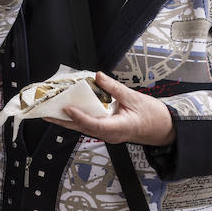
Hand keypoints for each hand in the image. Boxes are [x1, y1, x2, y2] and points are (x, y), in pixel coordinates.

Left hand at [45, 71, 173, 146]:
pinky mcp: (108, 131)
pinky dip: (79, 118)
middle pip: (83, 128)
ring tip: (53, 112)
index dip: (80, 117)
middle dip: (64, 121)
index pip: (95, 125)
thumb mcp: (134, 98)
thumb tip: (98, 76)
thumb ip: (114, 88)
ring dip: (69, 120)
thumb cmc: (154, 117)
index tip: (68, 108)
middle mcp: (111, 134)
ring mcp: (109, 134)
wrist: (164, 129)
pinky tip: (70, 111)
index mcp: (119, 128)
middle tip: (47, 113)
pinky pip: (90, 125)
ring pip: (85, 128)